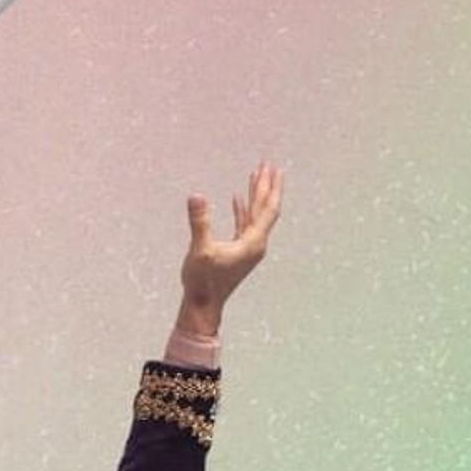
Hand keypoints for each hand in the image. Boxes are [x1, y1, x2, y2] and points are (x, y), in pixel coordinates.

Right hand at [177, 162, 283, 334]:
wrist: (203, 305)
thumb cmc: (202, 281)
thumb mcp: (200, 249)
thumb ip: (200, 222)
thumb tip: (196, 196)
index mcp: (253, 242)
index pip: (267, 209)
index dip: (270, 188)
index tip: (273, 168)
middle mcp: (255, 244)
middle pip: (265, 209)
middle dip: (266, 186)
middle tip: (268, 164)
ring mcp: (247, 248)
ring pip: (255, 215)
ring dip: (256, 195)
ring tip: (256, 176)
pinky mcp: (237, 251)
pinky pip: (244, 224)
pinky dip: (242, 209)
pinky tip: (237, 198)